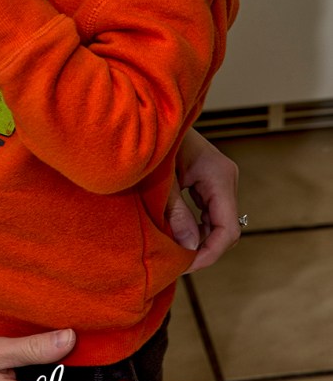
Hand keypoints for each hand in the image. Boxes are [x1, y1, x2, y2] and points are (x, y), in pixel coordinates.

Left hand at [168, 128, 240, 272]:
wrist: (153, 115)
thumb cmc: (155, 142)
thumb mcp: (162, 180)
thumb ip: (176, 212)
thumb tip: (190, 247)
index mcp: (218, 175)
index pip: (227, 228)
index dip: (210, 252)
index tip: (187, 265)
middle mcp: (226, 177)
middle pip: (226, 227)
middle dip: (204, 248)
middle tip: (177, 261)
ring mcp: (220, 178)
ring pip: (219, 221)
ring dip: (200, 238)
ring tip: (175, 250)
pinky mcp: (210, 179)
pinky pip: (210, 211)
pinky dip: (197, 225)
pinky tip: (178, 232)